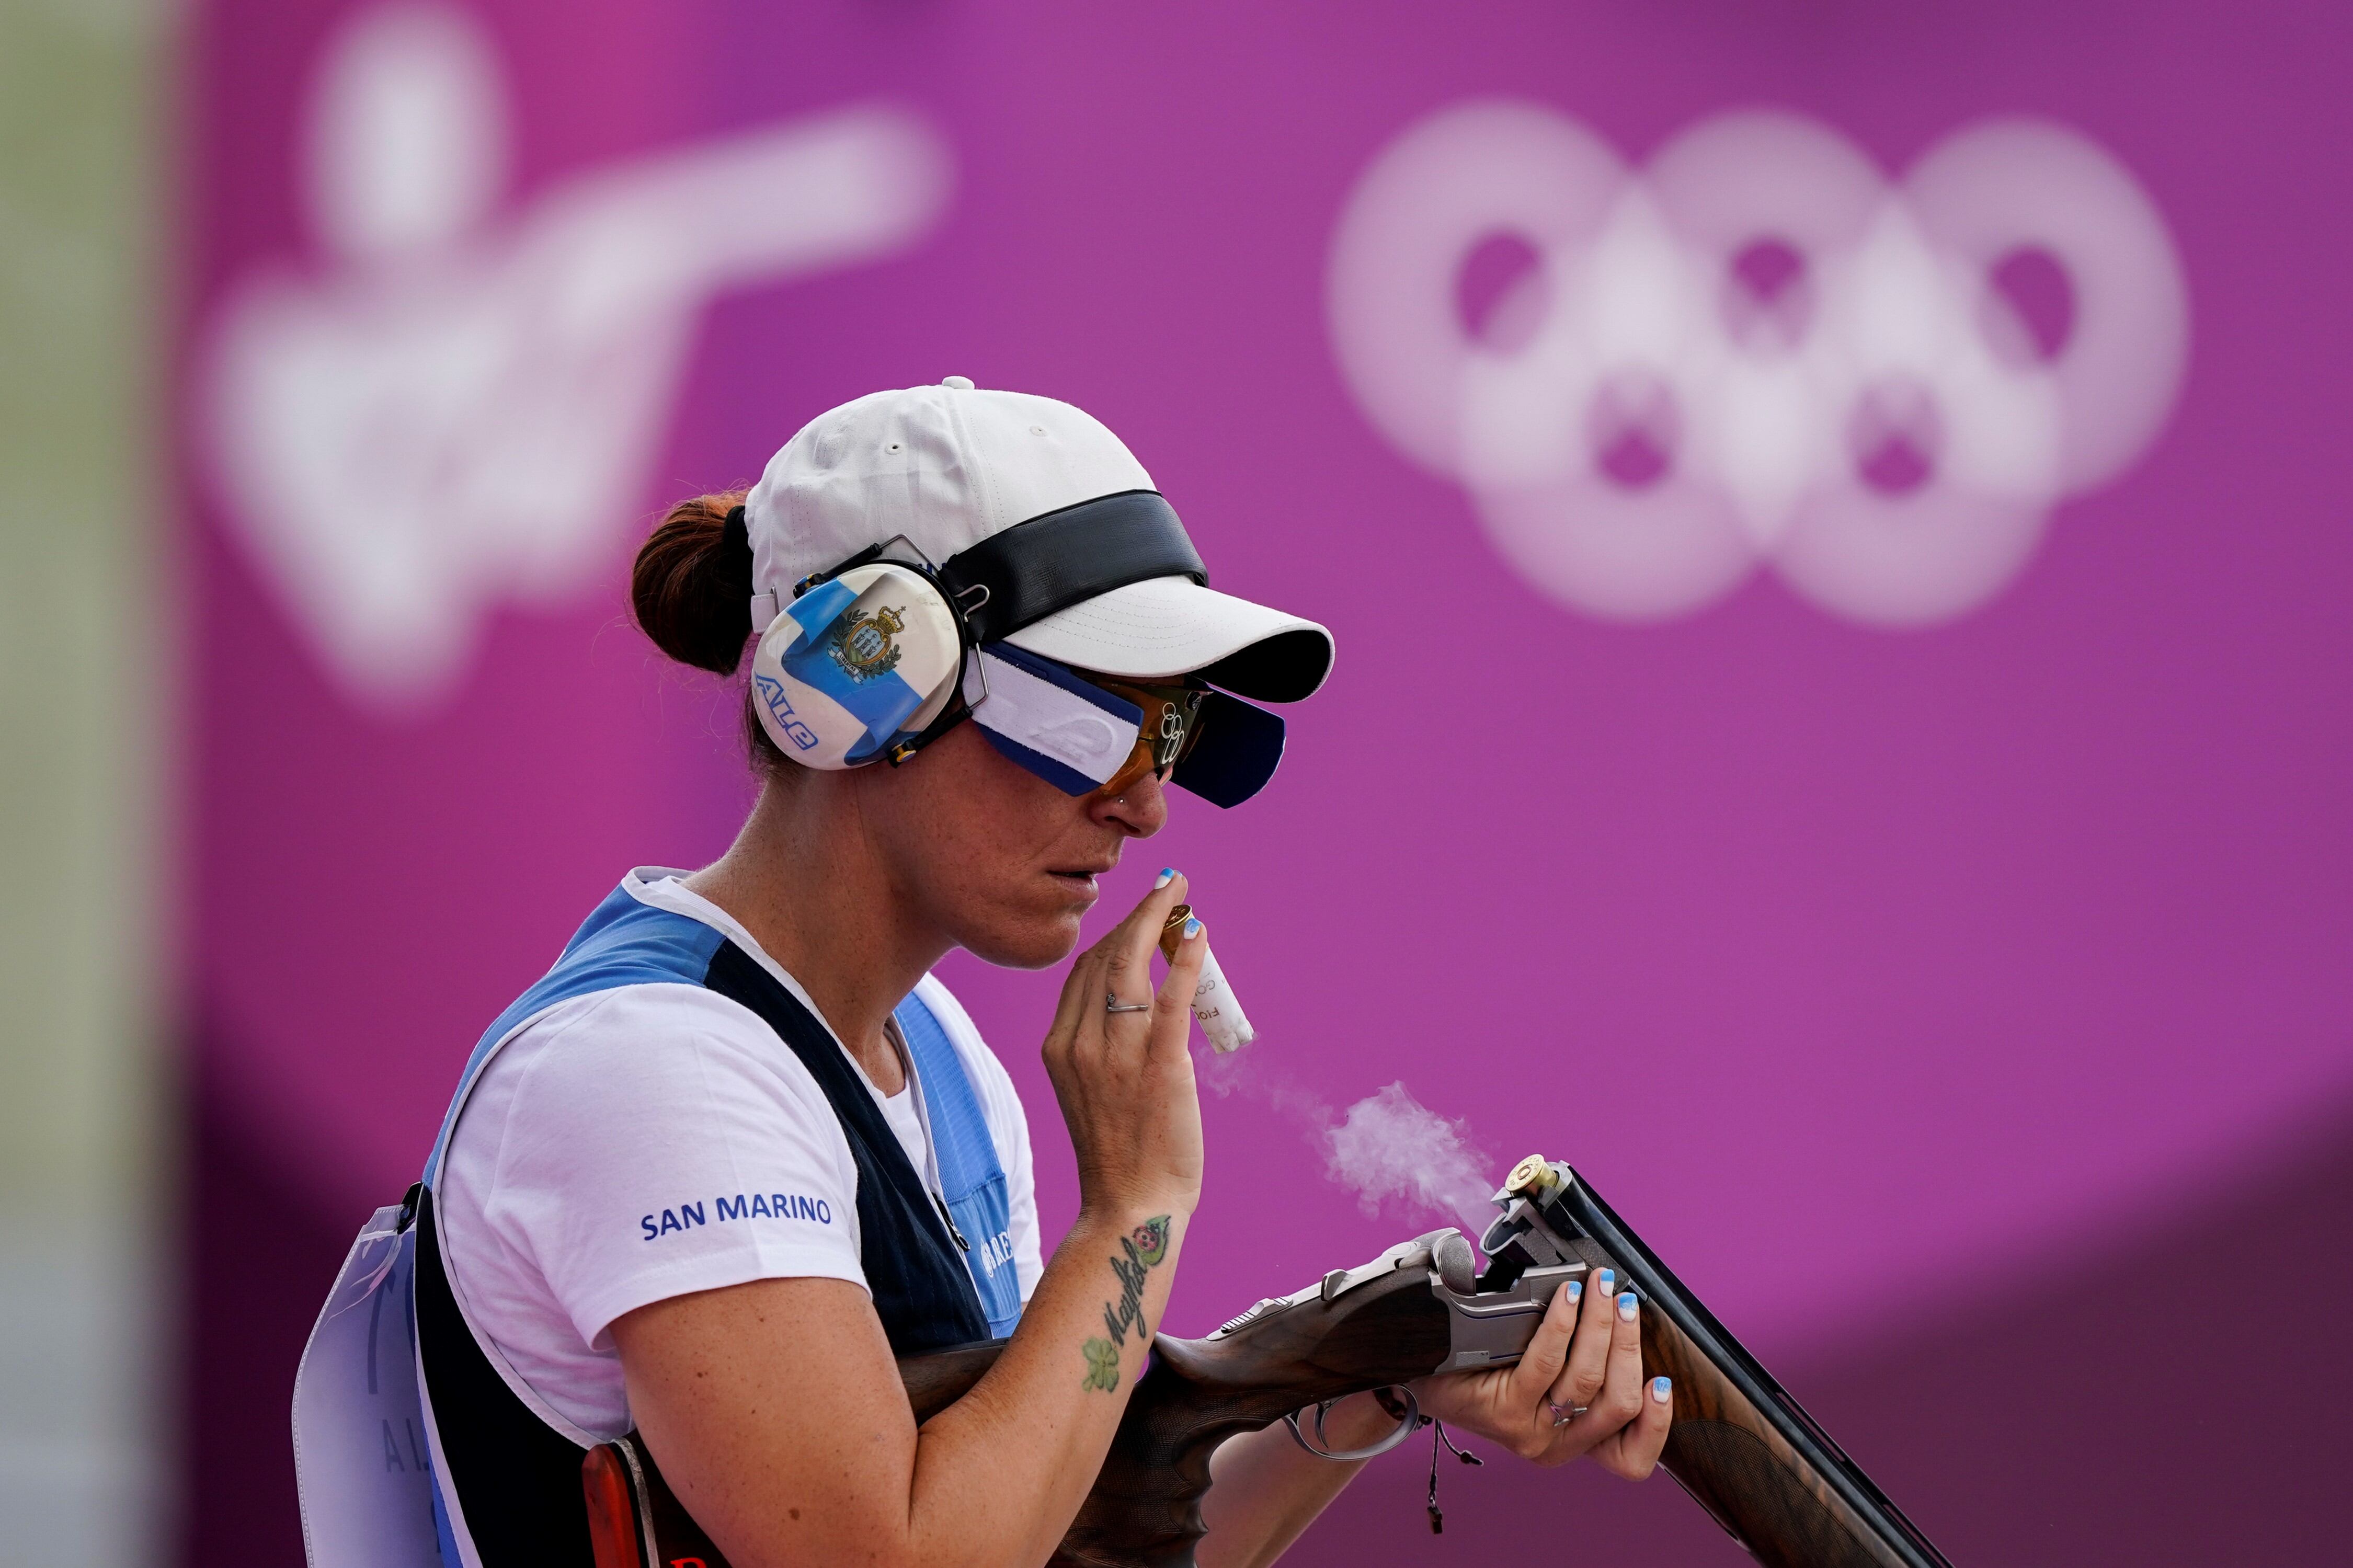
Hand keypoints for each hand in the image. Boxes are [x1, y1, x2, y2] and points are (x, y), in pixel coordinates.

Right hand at [1041, 870, 1206, 1219]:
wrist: (1129, 1206)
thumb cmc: (1118, 1151)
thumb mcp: (1089, 1088)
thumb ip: (1100, 1043)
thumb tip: (1133, 999)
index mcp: (1059, 1046)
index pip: (1082, 970)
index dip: (1114, 934)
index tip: (1141, 913)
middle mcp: (1080, 1044)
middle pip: (1103, 958)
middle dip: (1136, 916)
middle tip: (1167, 886)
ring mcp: (1117, 1055)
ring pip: (1131, 967)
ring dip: (1157, 920)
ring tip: (1179, 893)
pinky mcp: (1158, 1067)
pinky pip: (1170, 999)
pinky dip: (1185, 959)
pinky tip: (1198, 931)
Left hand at [1409, 1268, 1672, 1477]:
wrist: (1424, 1375)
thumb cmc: (1488, 1368)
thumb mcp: (1543, 1378)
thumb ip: (1583, 1362)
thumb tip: (1618, 1313)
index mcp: (1574, 1442)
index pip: (1631, 1458)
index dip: (1657, 1424)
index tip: (1662, 1383)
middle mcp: (1556, 1445)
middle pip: (1618, 1402)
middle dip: (1629, 1344)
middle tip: (1625, 1301)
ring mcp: (1530, 1430)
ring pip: (1588, 1379)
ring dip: (1601, 1325)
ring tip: (1600, 1287)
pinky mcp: (1505, 1409)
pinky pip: (1547, 1361)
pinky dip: (1564, 1323)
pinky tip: (1567, 1297)